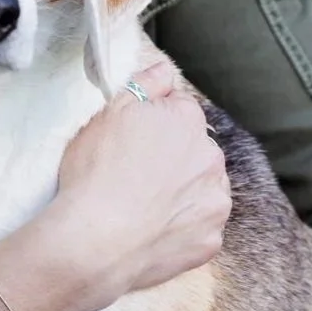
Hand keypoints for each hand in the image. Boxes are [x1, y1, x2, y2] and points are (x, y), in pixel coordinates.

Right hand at [49, 59, 231, 302]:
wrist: (97, 239)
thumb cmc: (97, 170)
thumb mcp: (109, 111)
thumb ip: (144, 84)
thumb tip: (164, 70)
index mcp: (187, 121)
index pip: (179, 106)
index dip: (153, 117)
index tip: (131, 133)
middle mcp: (210, 158)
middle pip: (193, 145)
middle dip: (171, 151)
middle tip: (133, 166)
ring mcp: (215, 203)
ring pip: (200, 184)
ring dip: (181, 186)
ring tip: (142, 198)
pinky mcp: (211, 240)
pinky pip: (199, 223)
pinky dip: (181, 222)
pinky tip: (151, 223)